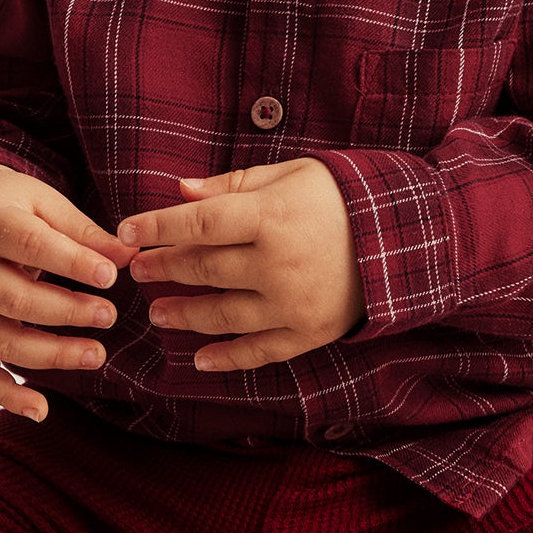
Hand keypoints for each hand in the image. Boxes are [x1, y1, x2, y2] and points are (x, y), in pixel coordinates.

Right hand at [0, 164, 138, 420]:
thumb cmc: (11, 205)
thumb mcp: (44, 204)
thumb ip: (84, 232)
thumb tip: (131, 257)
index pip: (30, 245)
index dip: (72, 263)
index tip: (112, 276)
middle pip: (14, 299)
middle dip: (66, 312)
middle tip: (109, 315)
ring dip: (51, 355)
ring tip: (97, 354)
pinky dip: (6, 396)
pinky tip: (42, 409)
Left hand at [117, 158, 365, 371]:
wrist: (405, 237)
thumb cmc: (341, 197)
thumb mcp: (289, 175)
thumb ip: (231, 185)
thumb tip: (180, 191)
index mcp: (270, 217)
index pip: (197, 224)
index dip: (157, 228)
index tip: (127, 231)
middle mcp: (278, 264)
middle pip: (204, 268)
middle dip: (164, 268)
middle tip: (137, 270)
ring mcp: (293, 304)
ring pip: (222, 314)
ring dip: (183, 313)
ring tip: (157, 311)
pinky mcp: (309, 333)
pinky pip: (258, 351)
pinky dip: (226, 357)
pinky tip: (198, 358)